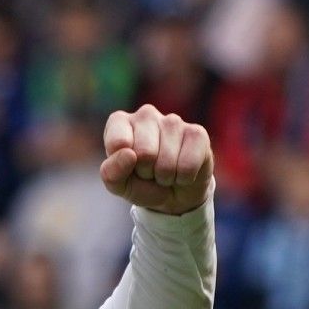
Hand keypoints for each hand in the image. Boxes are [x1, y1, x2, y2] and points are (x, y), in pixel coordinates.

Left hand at [100, 106, 214, 215]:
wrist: (173, 194)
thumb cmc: (141, 183)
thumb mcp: (119, 184)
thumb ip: (111, 172)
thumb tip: (129, 154)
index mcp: (120, 122)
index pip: (117, 142)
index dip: (123, 166)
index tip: (128, 166)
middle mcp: (146, 114)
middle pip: (145, 153)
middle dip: (147, 172)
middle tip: (149, 172)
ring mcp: (173, 121)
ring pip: (167, 162)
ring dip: (165, 177)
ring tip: (164, 172)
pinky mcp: (197, 133)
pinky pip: (188, 165)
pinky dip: (184, 178)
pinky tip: (182, 171)